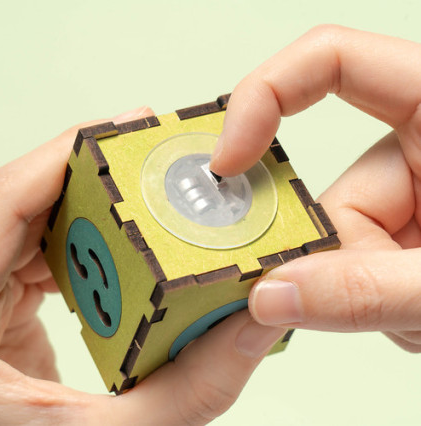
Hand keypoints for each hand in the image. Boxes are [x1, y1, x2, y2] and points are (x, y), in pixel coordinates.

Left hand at [0, 107, 285, 424]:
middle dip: (94, 178)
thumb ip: (189, 388)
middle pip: (26, 204)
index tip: (125, 130)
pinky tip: (124, 248)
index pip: (3, 203)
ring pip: (36, 222)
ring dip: (95, 210)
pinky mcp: (2, 303)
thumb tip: (255, 323)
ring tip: (146, 201)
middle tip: (151, 164)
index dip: (63, 156)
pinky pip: (42, 249)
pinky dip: (88, 240)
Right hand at [210, 25, 420, 351]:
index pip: (331, 63)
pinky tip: (415, 318)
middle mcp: (420, 144)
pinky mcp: (405, 232)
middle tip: (366, 299)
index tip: (228, 160)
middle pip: (329, 190)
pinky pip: (356, 263)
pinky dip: (372, 301)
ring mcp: (411, 192)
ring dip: (360, 290)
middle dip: (333, 256)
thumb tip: (270, 296)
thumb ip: (369, 289)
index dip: (263, 98)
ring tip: (416, 319)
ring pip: (340, 241)